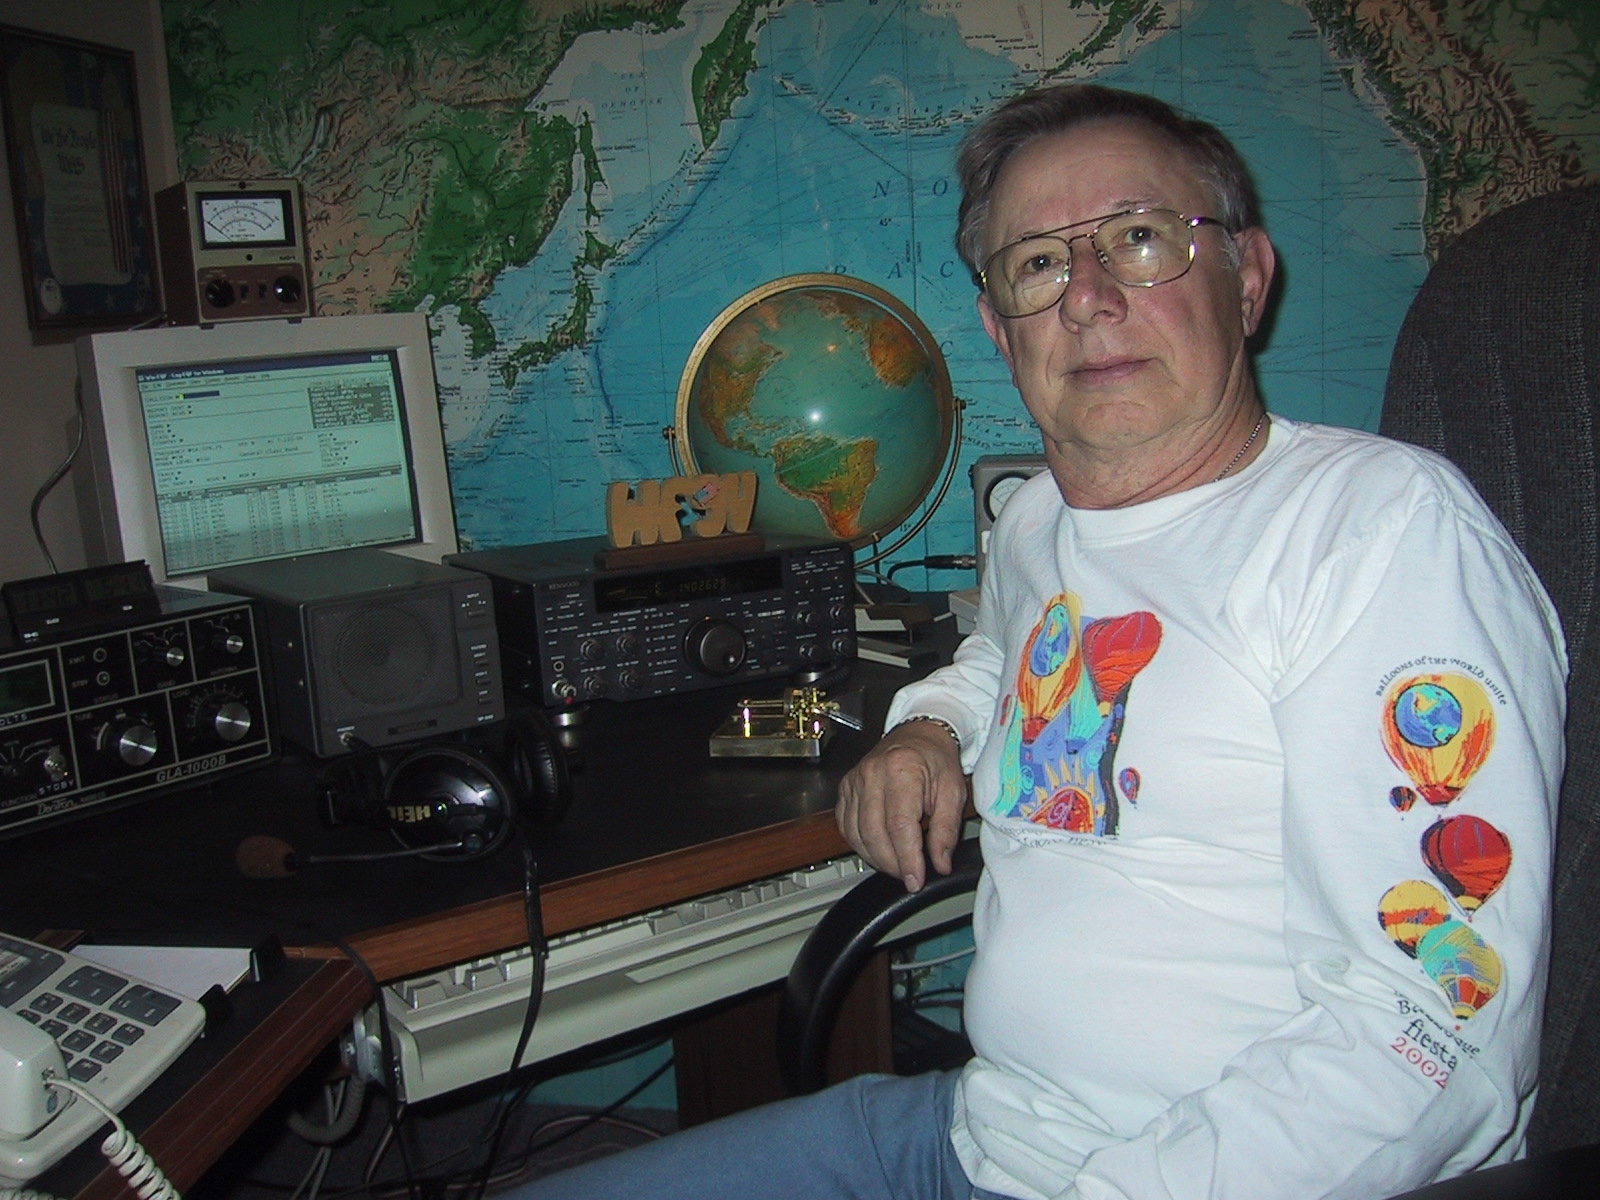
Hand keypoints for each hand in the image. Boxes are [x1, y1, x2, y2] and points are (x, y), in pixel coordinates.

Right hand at [837, 721, 966, 891]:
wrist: (917, 734)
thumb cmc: (936, 760)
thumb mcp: (953, 791)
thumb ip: (947, 830)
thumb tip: (941, 864)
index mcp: (902, 770)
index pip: (899, 825)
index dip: (907, 859)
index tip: (916, 880)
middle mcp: (872, 773)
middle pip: (874, 833)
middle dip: (892, 863)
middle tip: (910, 876)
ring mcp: (854, 780)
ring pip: (857, 833)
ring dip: (876, 858)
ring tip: (897, 865)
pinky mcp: (845, 789)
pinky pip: (845, 826)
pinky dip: (860, 845)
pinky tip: (877, 850)